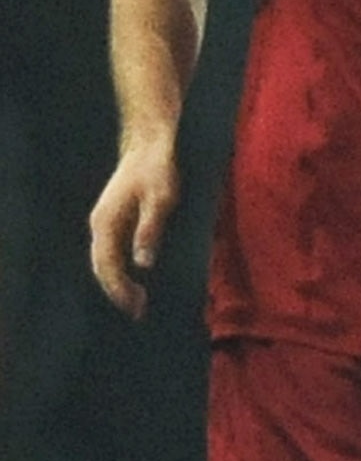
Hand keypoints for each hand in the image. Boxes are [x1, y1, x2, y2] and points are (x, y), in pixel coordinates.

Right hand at [89, 144, 179, 318]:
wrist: (150, 147)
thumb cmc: (158, 172)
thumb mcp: (161, 201)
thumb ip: (150, 231)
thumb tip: (143, 264)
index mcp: (106, 223)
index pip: (107, 265)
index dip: (119, 289)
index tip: (134, 307)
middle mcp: (100, 225)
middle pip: (102, 267)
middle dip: (118, 292)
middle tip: (139, 313)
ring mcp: (105, 222)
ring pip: (105, 261)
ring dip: (120, 283)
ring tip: (139, 303)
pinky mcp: (115, 220)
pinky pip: (113, 252)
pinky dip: (121, 270)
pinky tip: (137, 279)